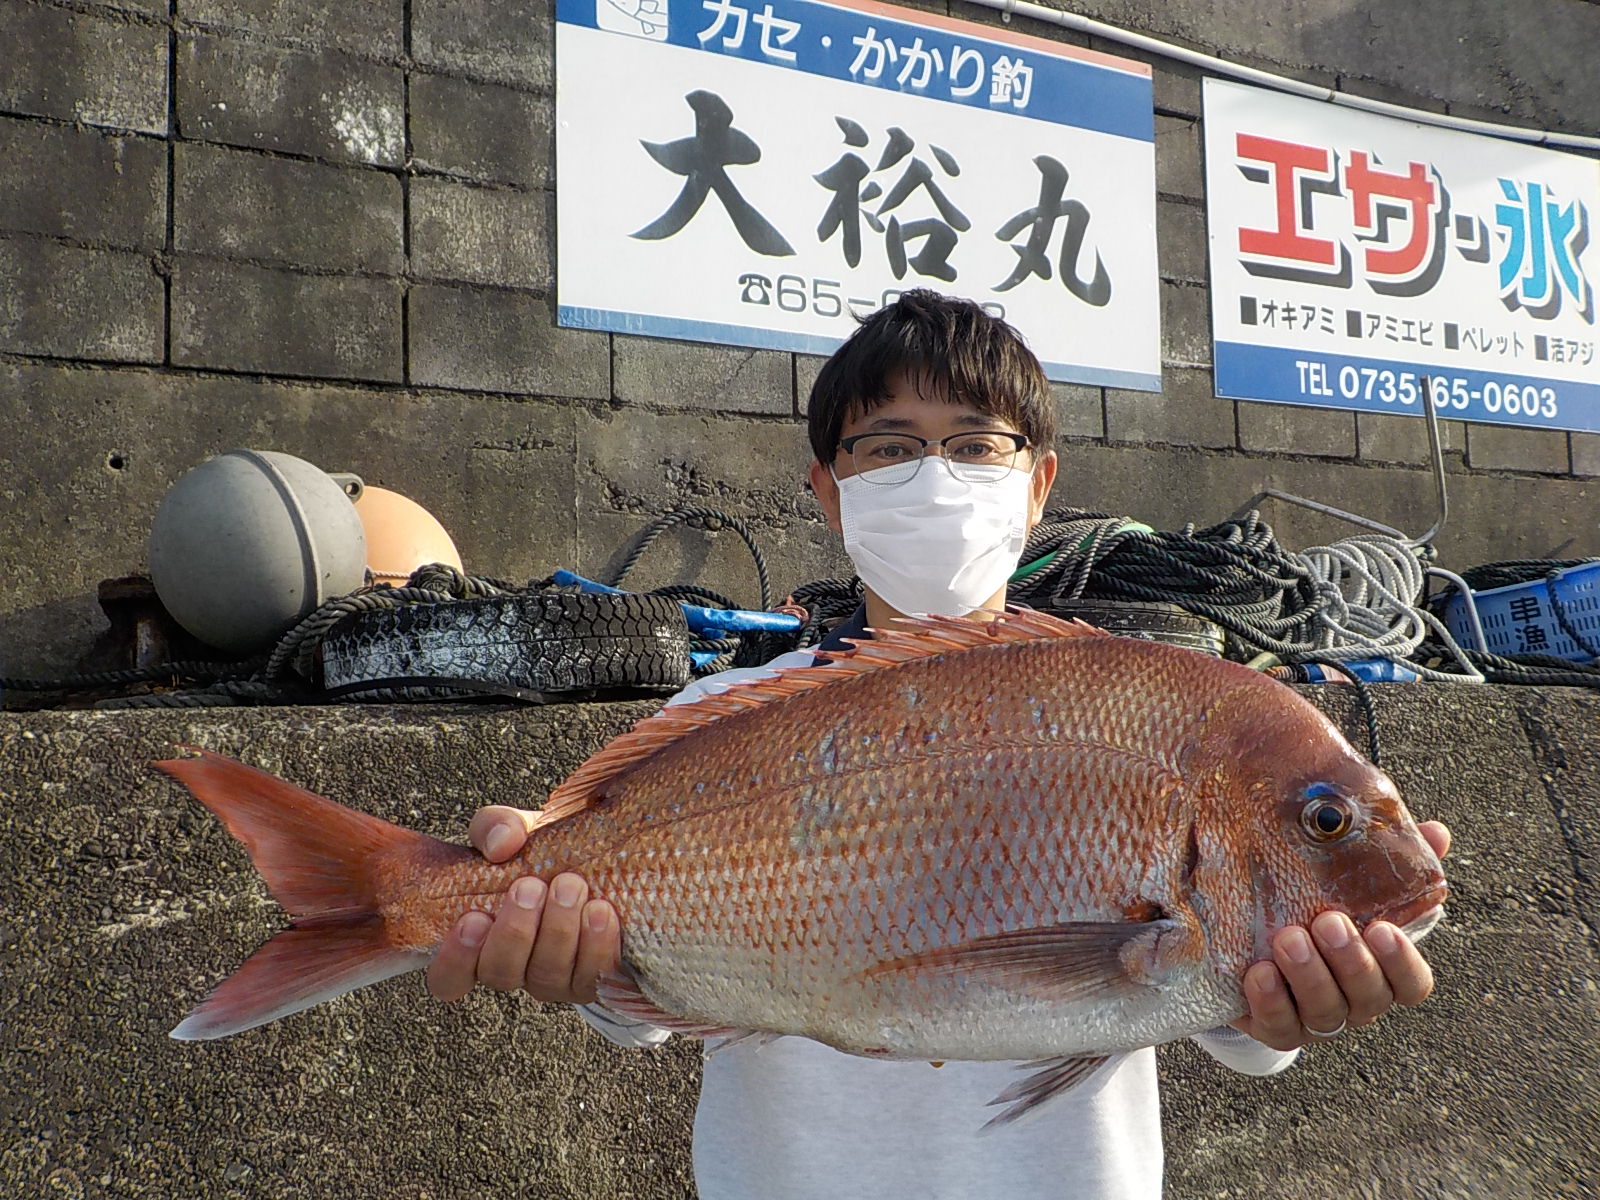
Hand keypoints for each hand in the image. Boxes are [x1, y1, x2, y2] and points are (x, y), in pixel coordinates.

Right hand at [425, 805, 621, 1004]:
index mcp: (483, 941)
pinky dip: (596, 944)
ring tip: (570, 885)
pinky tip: (600, 910)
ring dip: (557, 931)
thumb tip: (502, 843)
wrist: (604, 853)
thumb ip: (496, 827)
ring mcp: (556, 978)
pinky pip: (593, 976)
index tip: (473, 918)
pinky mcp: (596, 977)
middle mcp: (516, 968)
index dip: (455, 958)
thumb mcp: (515, 830)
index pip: (449, 976)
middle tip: (531, 886)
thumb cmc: (545, 851)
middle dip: (515, 931)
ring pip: (546, 978)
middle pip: (500, 973)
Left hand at [1229, 820, 1451, 1049]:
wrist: (1245, 949)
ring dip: (1309, 976)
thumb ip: (1390, 863)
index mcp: (1380, 970)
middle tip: (1328, 921)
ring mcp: (1315, 1018)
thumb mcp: (1346, 885)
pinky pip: (1279, 1026)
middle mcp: (1354, 1001)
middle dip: (1351, 961)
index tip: (1382, 928)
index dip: (1402, 962)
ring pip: (1326, 1012)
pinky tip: (1260, 973)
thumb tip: (1436, 833)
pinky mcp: (1274, 1027)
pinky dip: (1271, 1001)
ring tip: (1288, 938)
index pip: (1412, 983)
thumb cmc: (1310, 911)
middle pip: (1369, 996)